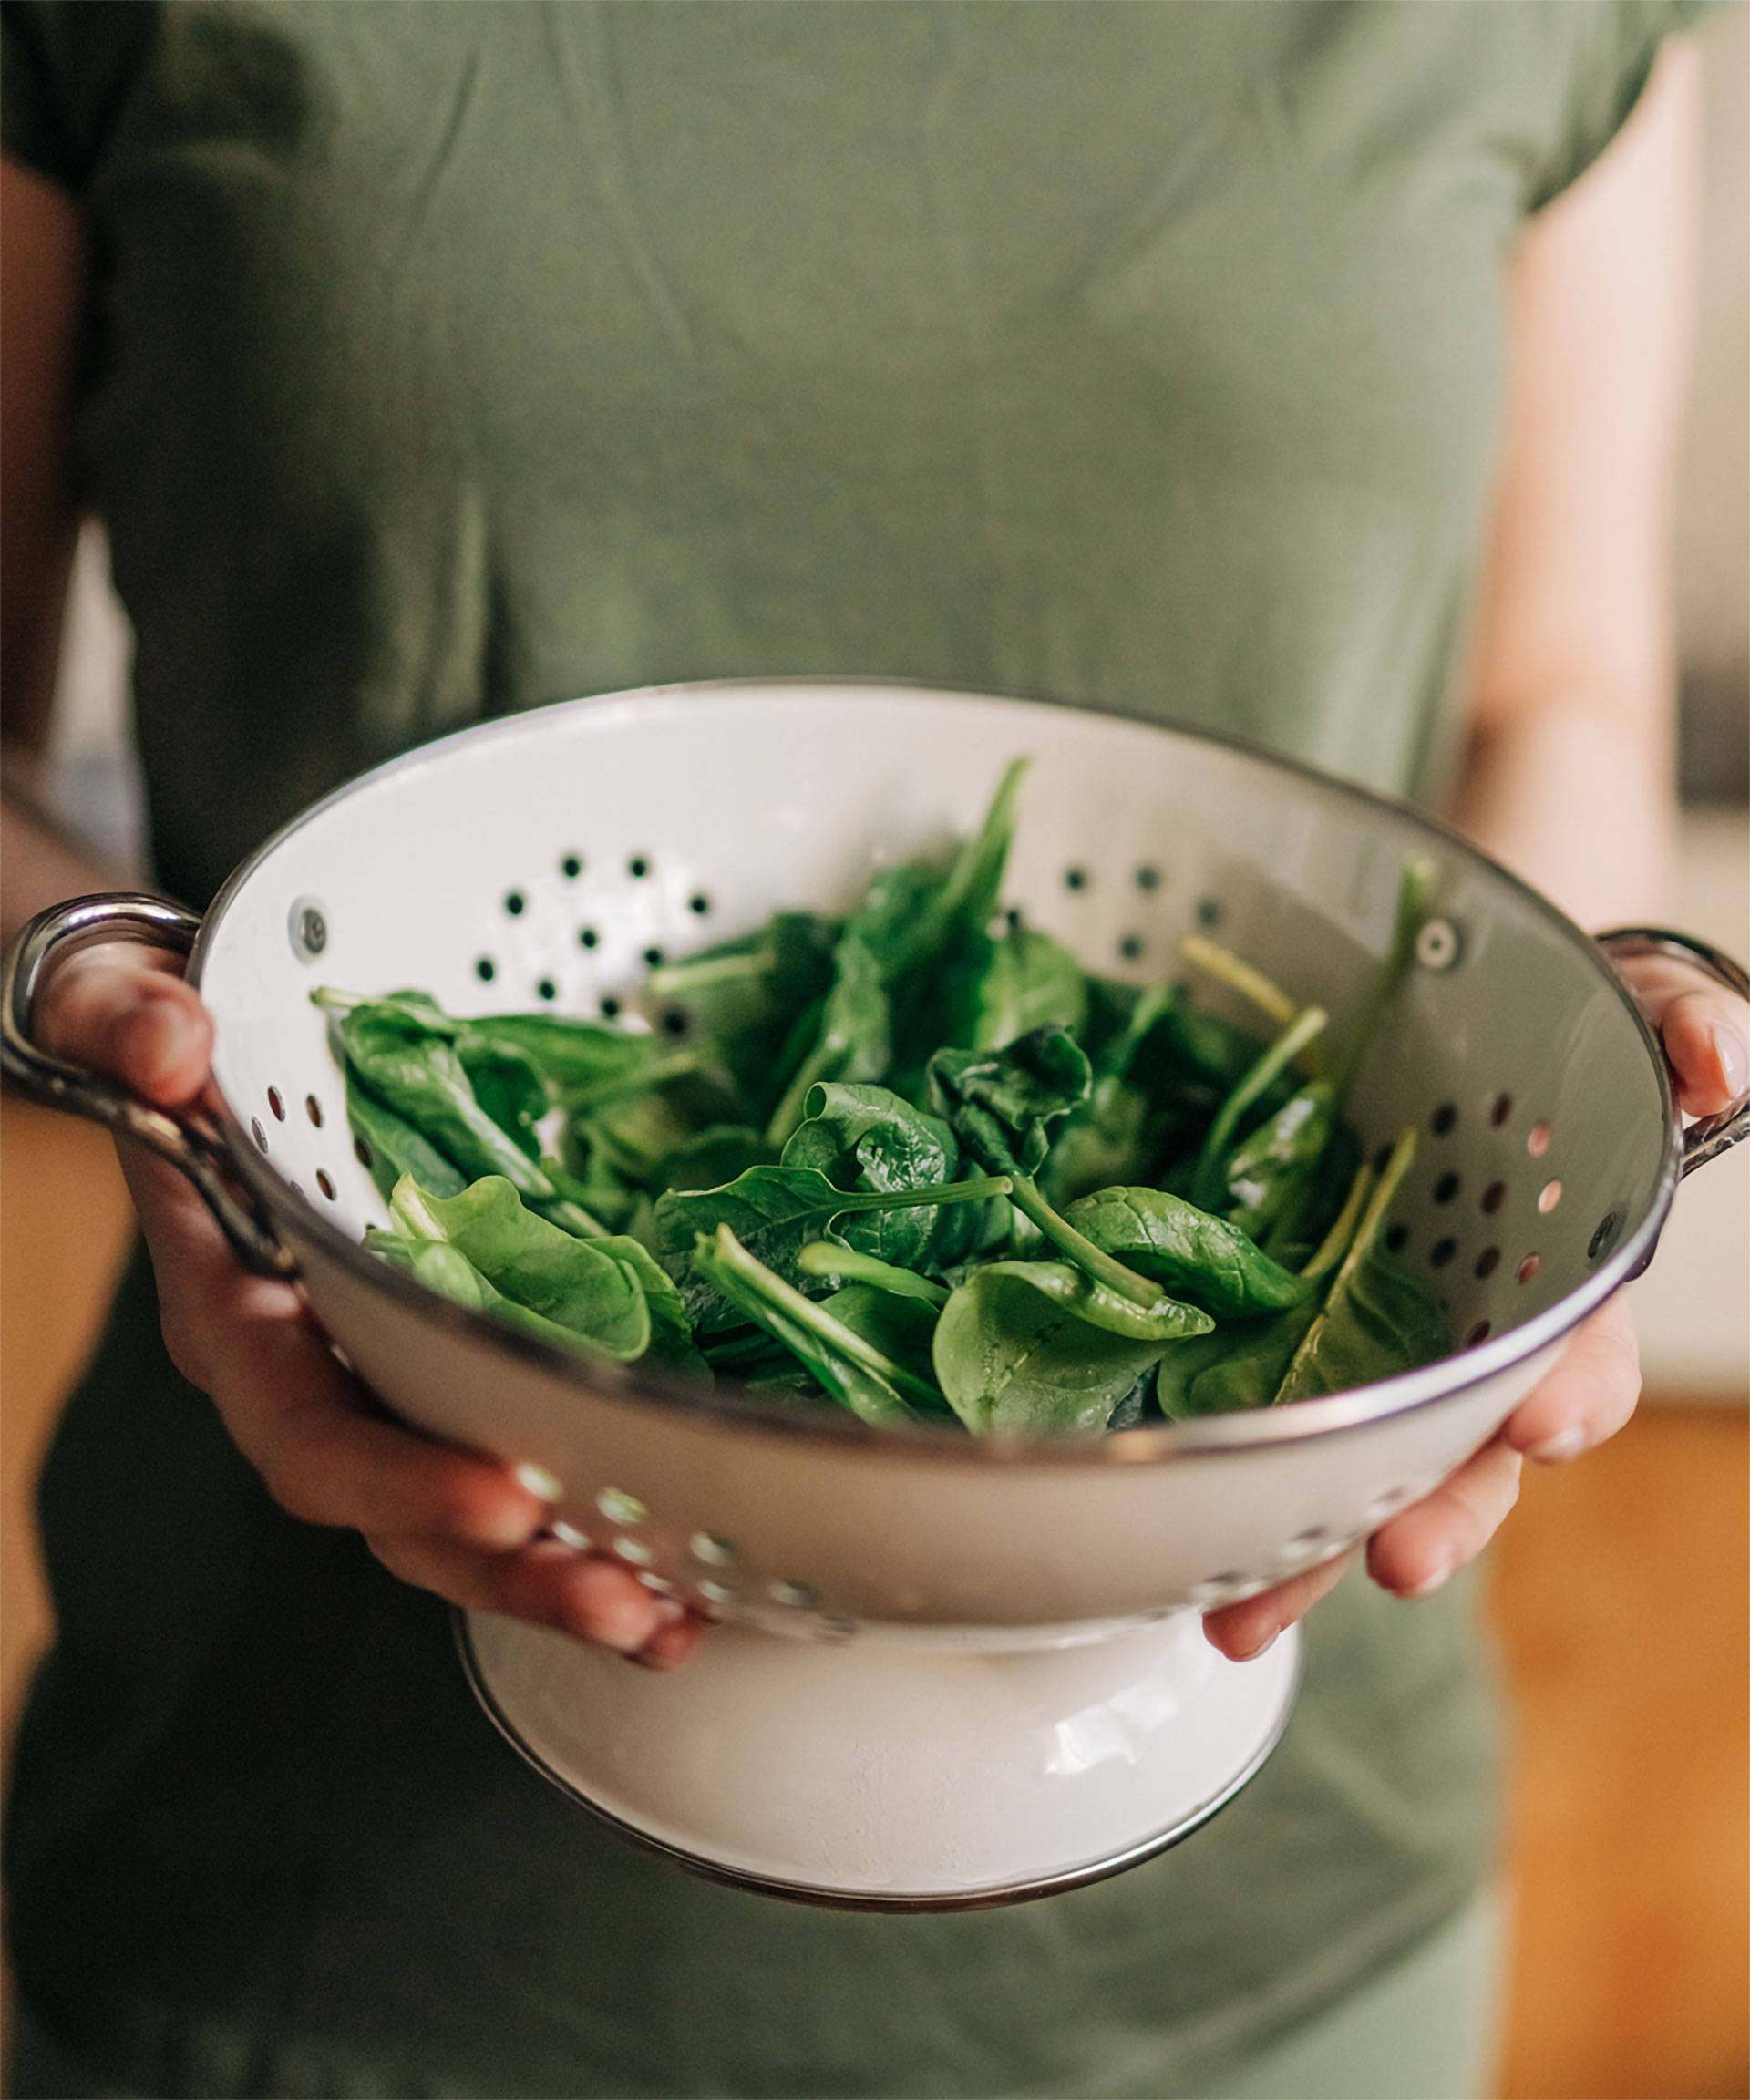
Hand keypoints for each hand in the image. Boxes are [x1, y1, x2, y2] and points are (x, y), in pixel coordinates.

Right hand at [36, 941, 702, 1668]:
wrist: (195, 1047)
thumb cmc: (164, 1033)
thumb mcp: (121, 1003)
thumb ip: (123, 1019)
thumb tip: (167, 1045)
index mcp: (238, 1315)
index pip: (309, 1430)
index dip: (400, 1478)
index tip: (506, 1496)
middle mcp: (313, 1376)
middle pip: (404, 1518)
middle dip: (512, 1570)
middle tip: (626, 1604)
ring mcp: (387, 1381)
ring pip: (469, 1519)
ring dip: (571, 1578)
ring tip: (673, 1623)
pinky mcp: (451, 1364)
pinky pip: (521, 1463)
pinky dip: (599, 1524)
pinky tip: (690, 1569)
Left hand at [1204, 945, 1749, 1662]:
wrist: (1432, 1010)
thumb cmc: (1542, 1025)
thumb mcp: (1627, 1006)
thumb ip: (1682, 1026)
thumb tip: (1720, 1070)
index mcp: (1557, 1284)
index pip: (1579, 1358)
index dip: (1569, 1395)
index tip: (1542, 1422)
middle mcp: (1467, 1339)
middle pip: (1462, 1455)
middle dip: (1436, 1515)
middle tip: (1395, 1559)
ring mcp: (1371, 1347)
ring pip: (1351, 1471)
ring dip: (1309, 1550)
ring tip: (1247, 1616)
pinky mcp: (1280, 1335)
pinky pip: (1258, 1422)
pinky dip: (1226, 1488)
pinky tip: (1177, 1554)